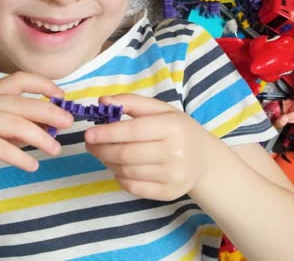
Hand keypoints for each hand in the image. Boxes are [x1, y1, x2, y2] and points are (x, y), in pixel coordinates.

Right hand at [0, 72, 73, 196]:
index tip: (62, 96)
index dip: (43, 84)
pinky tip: (33, 166)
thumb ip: (20, 127)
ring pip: (17, 125)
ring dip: (41, 138)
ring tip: (55, 149)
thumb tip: (52, 125)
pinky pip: (5, 148)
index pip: (19, 79)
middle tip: (68, 124)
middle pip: (22, 103)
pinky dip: (22, 158)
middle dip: (49, 113)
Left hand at [84, 94, 214, 200]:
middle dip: (102, 149)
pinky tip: (117, 167)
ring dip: (108, 162)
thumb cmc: (177, 130)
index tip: (88, 134)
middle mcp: (176, 152)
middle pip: (127, 154)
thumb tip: (102, 101)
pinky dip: (119, 177)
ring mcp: (173, 175)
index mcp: (173, 127)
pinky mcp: (169, 192)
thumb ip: (131, 102)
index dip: (108, 133)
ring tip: (103, 153)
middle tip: (90, 145)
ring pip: (127, 171)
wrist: (204, 160)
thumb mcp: (160, 110)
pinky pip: (134, 187)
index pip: (134, 131)